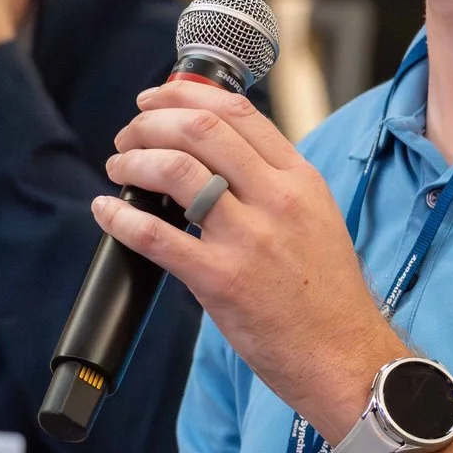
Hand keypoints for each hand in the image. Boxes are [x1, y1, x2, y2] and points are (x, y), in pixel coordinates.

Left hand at [97, 79, 402, 433]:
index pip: (236, 113)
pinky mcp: (222, 281)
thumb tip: (220, 158)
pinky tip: (106, 211)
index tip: (155, 99)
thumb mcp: (316, 219)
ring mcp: (249, 239)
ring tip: (118, 169)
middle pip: (200, 129)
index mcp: (299, 179)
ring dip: (134, 161)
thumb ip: (274, 184)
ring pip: (176, 170)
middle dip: (150, 123)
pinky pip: (156, 237)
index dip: (183, 95)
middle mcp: (277, 199)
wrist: (346, 357)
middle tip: (128, 136)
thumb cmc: (328, 297)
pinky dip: (121, 217)